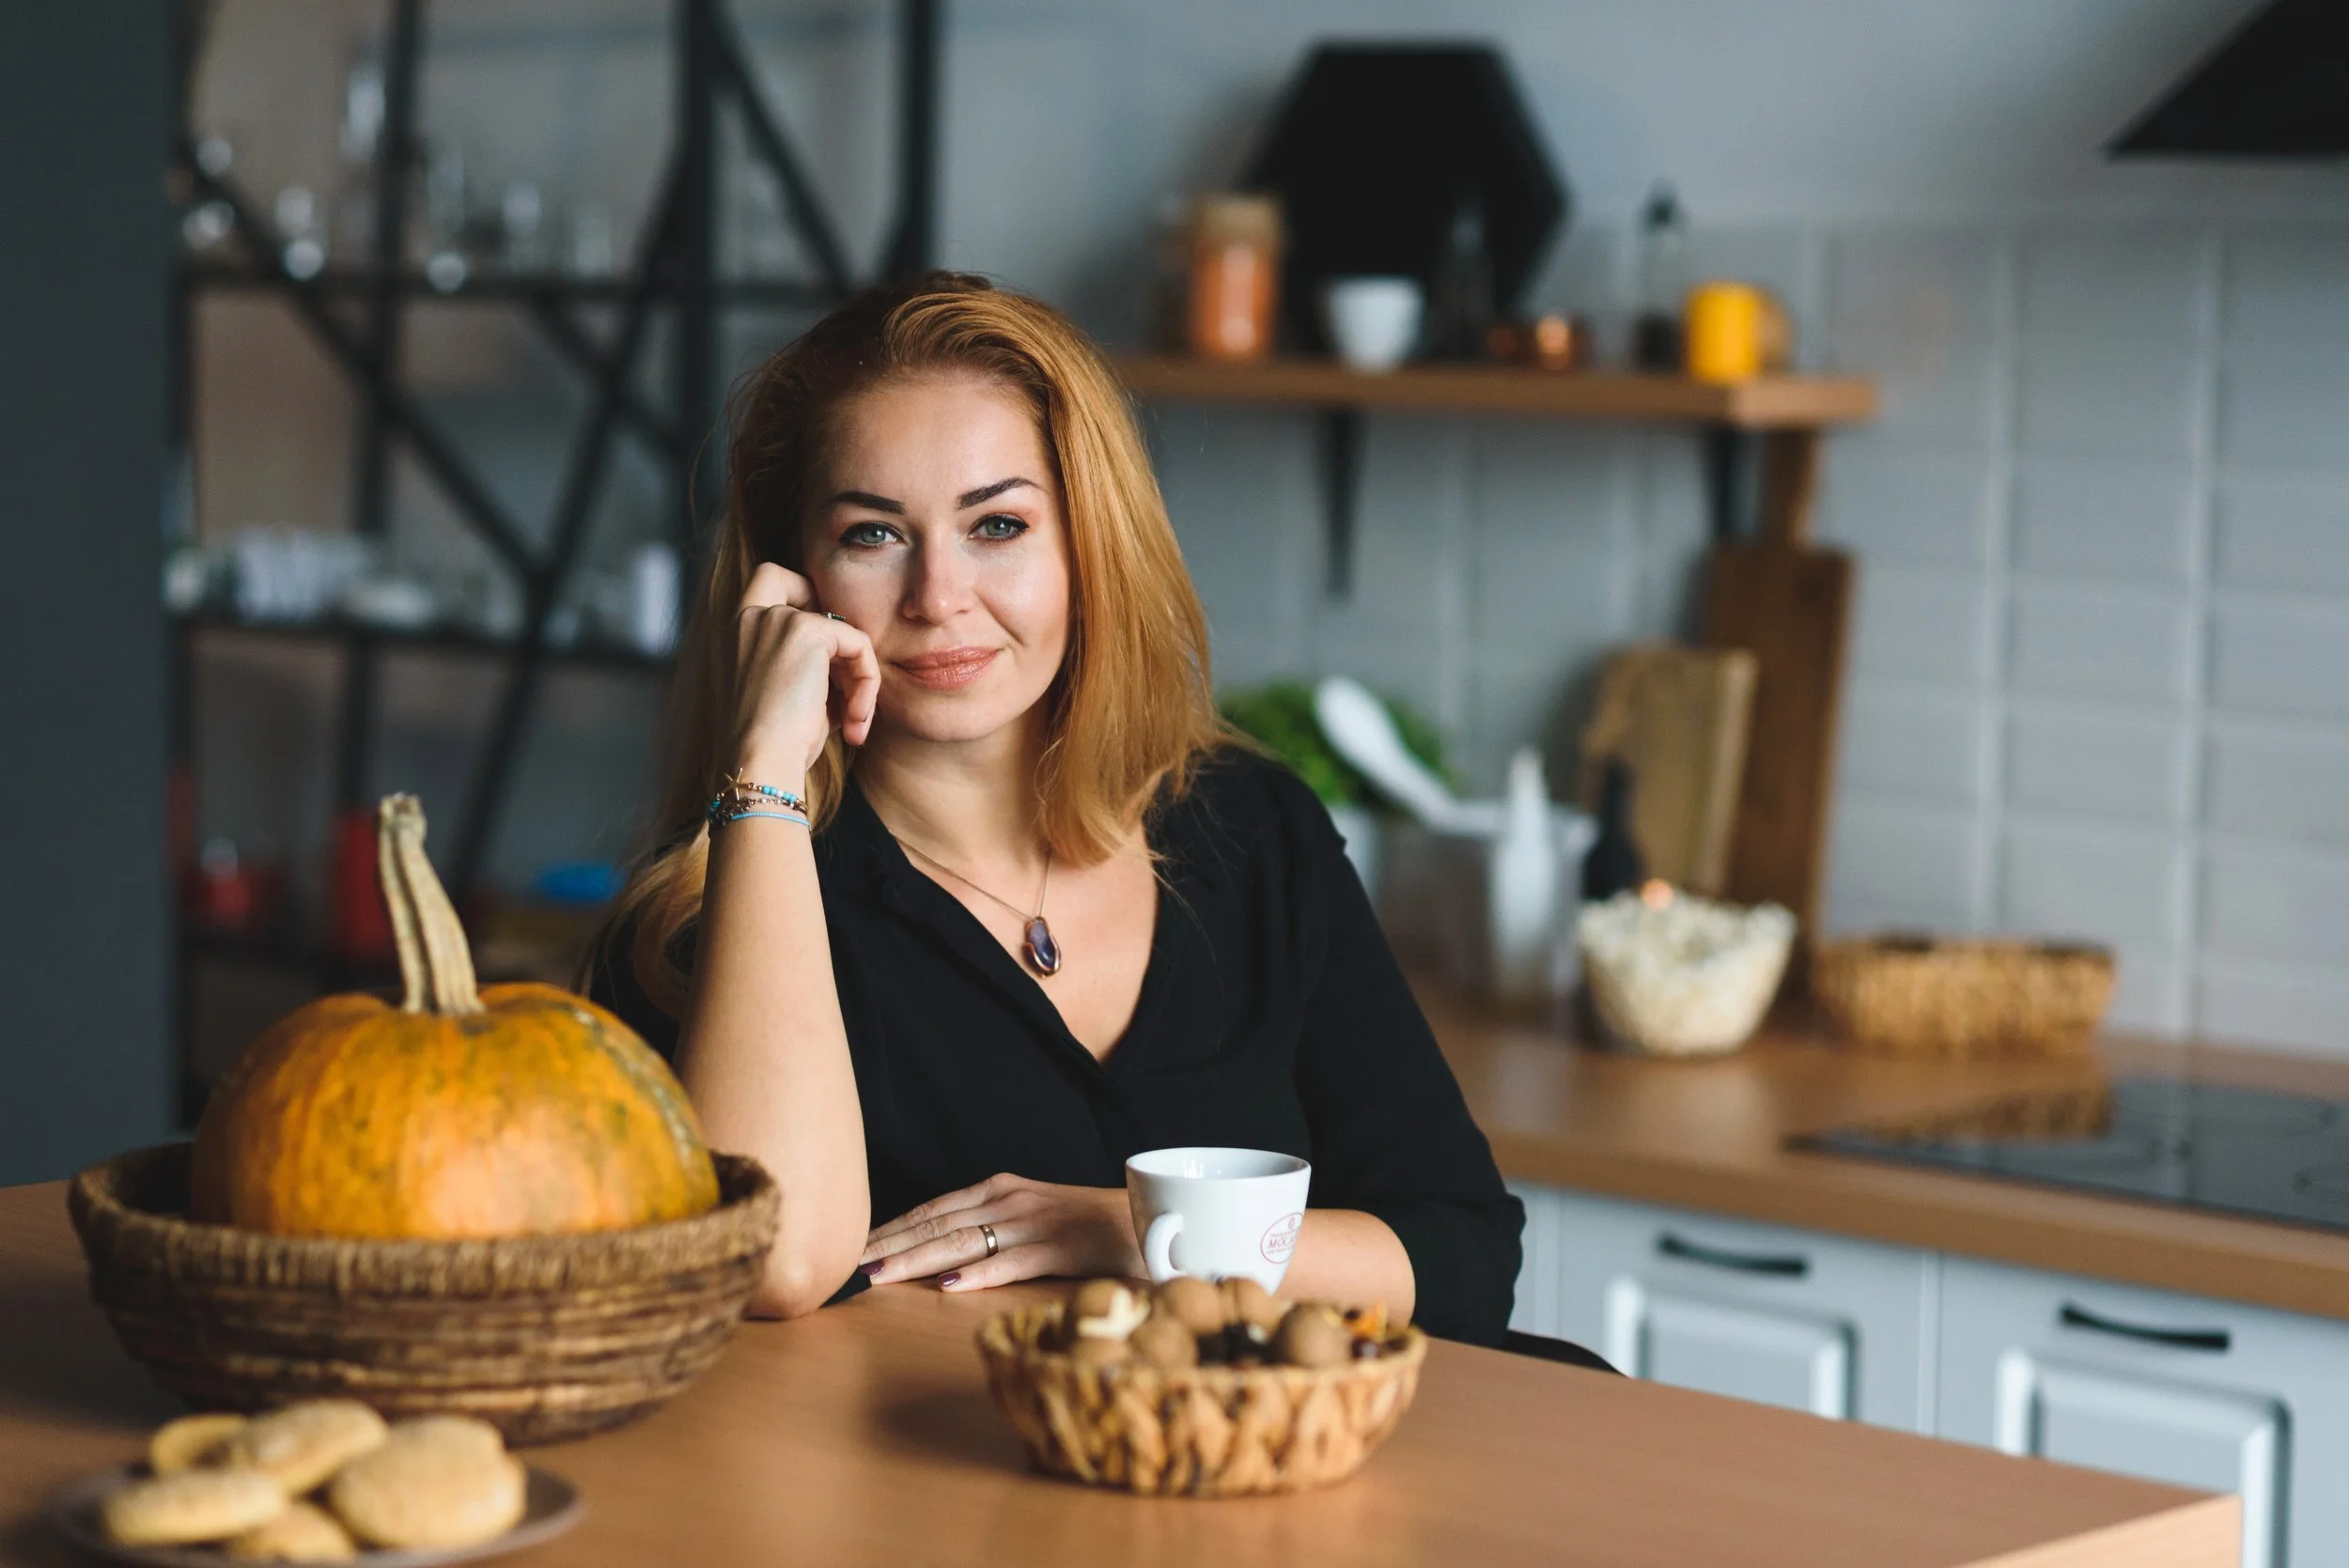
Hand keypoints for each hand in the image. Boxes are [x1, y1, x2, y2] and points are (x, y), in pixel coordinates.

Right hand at [729, 561, 879, 778]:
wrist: (759, 765)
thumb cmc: (771, 749)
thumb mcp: (785, 700)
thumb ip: (807, 668)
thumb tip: (849, 663)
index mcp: (733, 635)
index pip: (767, 583)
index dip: (802, 600)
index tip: (821, 655)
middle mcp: (749, 618)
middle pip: (802, 584)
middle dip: (831, 622)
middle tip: (845, 678)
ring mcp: (776, 619)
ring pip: (841, 630)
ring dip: (857, 677)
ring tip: (853, 721)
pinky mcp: (806, 630)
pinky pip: (859, 646)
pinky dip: (867, 683)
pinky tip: (854, 720)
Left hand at [860, 1174, 1144, 1291]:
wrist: (1151, 1218)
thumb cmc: (1085, 1225)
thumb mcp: (1030, 1219)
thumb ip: (989, 1231)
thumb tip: (939, 1261)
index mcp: (999, 1190)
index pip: (931, 1210)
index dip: (890, 1228)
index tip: (853, 1248)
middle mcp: (1010, 1199)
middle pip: (937, 1224)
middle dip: (890, 1245)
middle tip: (848, 1266)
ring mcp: (1036, 1222)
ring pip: (965, 1242)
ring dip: (918, 1260)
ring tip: (880, 1276)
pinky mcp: (1064, 1247)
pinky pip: (1016, 1262)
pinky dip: (982, 1274)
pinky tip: (952, 1287)